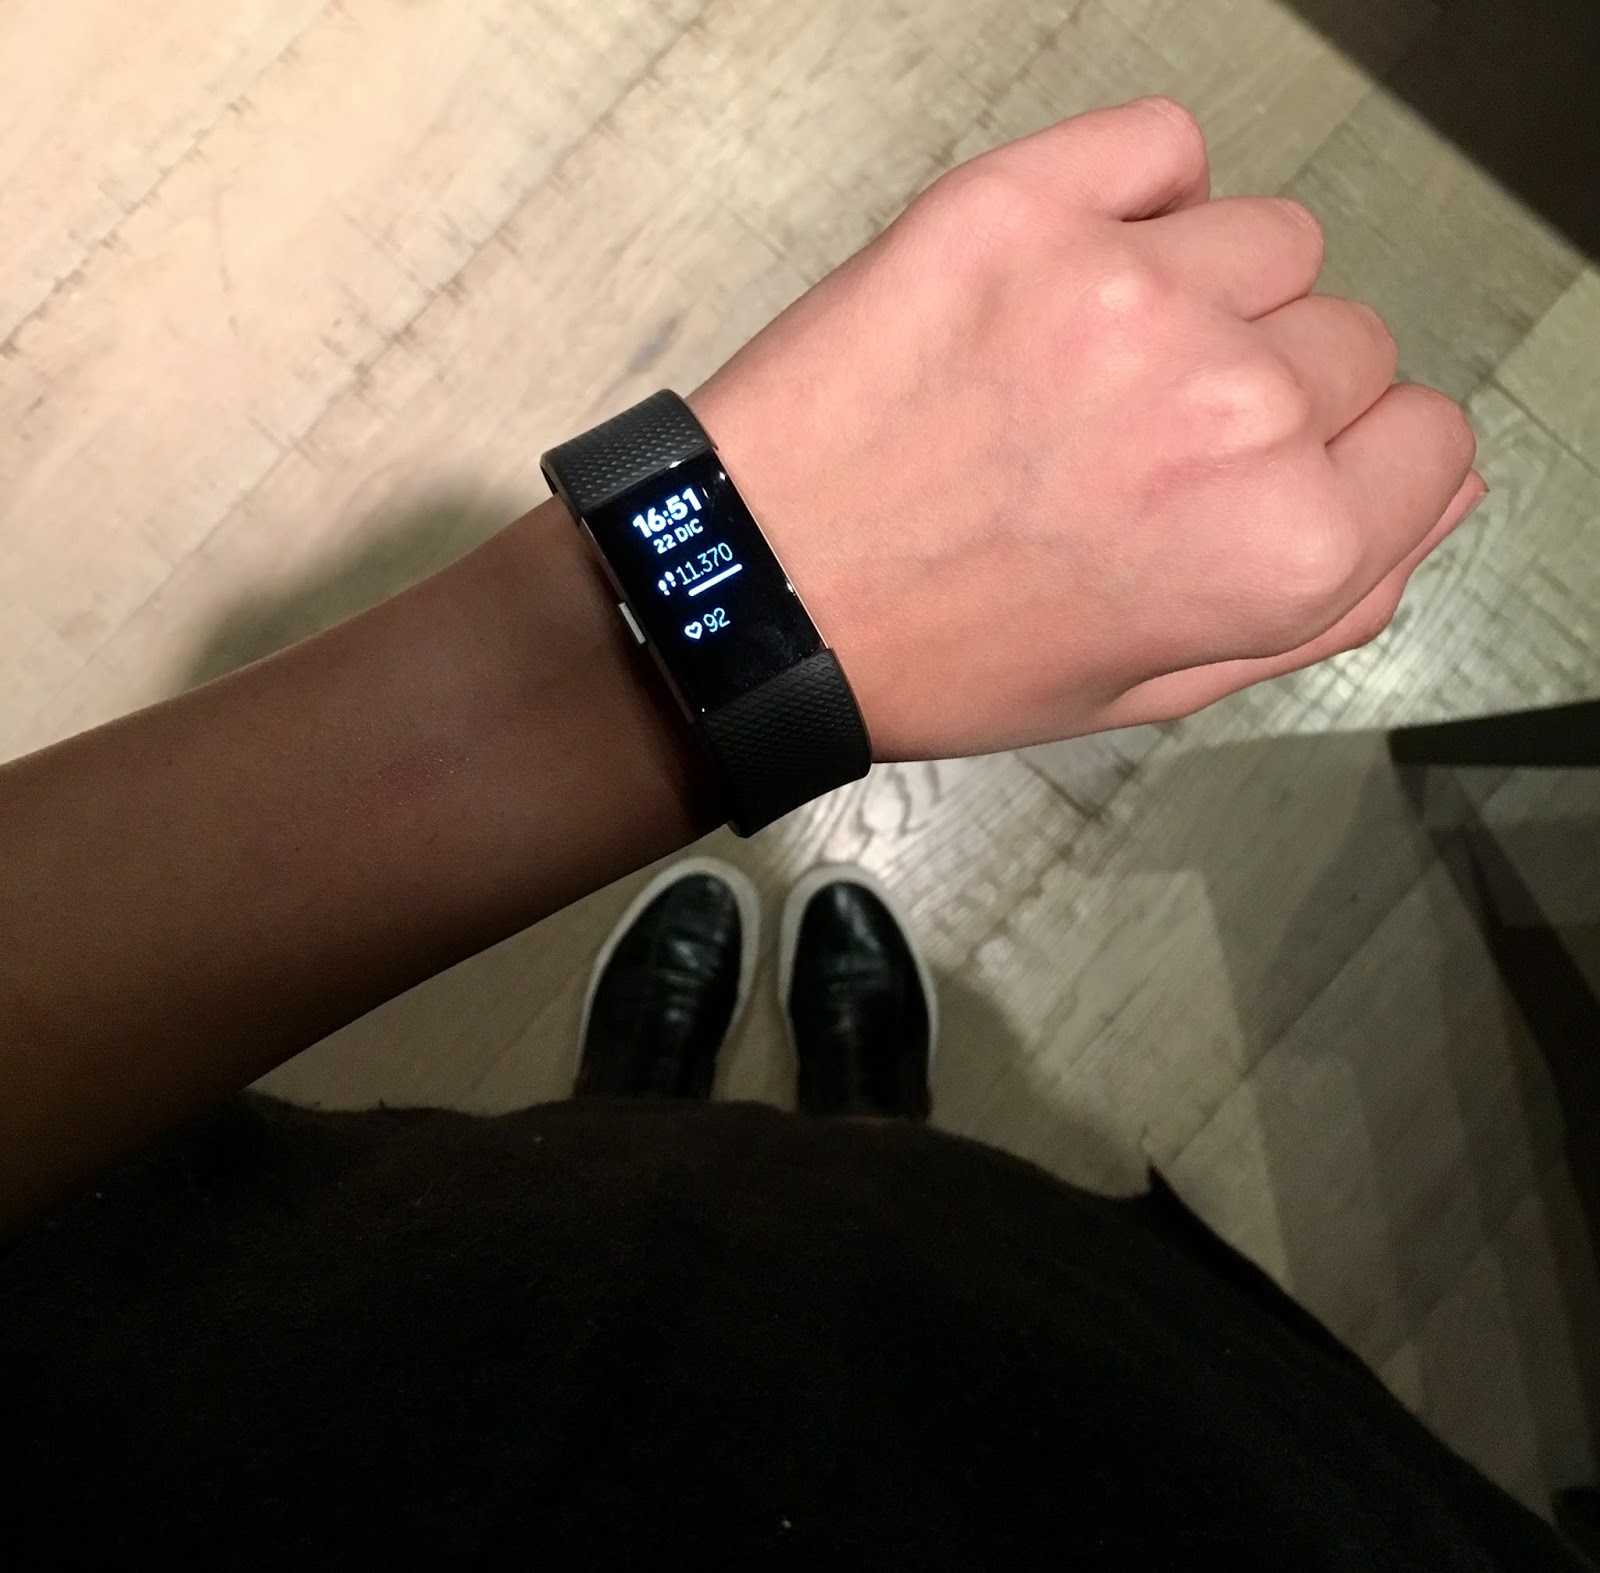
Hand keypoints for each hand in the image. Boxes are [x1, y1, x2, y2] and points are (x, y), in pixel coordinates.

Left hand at [691, 97, 1481, 759]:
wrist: (759, 594)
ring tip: (1088, 368)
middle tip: (1134, 450)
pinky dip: (1141, 191)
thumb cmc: (942, 653)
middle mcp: (1233, 411)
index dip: (1345, 469)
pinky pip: (1166, 144)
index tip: (1263, 480)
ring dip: (1207, 297)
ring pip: (1271, 242)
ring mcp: (1130, 292)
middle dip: (1268, 399)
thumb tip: (1426, 493)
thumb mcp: (1152, 688)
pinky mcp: (1023, 208)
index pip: (1428, 443)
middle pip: (1349, 342)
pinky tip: (1072, 273)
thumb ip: (1325, 603)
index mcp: (1279, 548)